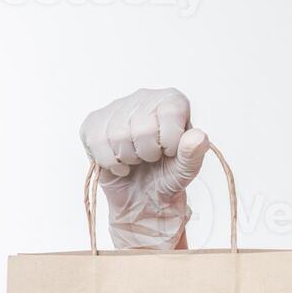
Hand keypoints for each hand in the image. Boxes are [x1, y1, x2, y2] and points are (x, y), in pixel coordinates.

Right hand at [78, 87, 207, 249]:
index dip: (170, 142)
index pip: (170, 113)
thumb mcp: (187, 168)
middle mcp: (145, 97)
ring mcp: (117, 107)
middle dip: (148, 154)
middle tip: (151, 158)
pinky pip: (96, 142)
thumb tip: (198, 137)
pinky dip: (110, 162)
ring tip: (136, 159)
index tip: (170, 151)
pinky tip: (120, 162)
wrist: (143, 195)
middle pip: (142, 128)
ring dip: (129, 158)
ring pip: (118, 136)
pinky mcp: (94, 123)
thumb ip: (195, 152)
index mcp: (172, 101)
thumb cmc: (167, 175)